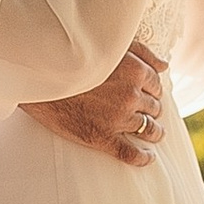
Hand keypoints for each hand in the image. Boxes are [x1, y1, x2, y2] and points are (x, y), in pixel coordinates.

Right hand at [24, 41, 170, 169]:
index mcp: (135, 71)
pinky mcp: (102, 138)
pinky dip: (143, 158)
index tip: (147, 92)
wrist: (38, 75)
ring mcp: (118, 119)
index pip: (156, 84)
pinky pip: (131, 153)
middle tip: (146, 111)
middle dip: (151, 108)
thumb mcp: (109, 45)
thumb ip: (141, 52)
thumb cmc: (72, 55)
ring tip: (154, 134)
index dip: (152, 89)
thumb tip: (165, 65)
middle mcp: (131, 95)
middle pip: (154, 107)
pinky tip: (148, 158)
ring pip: (148, 129)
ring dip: (154, 132)